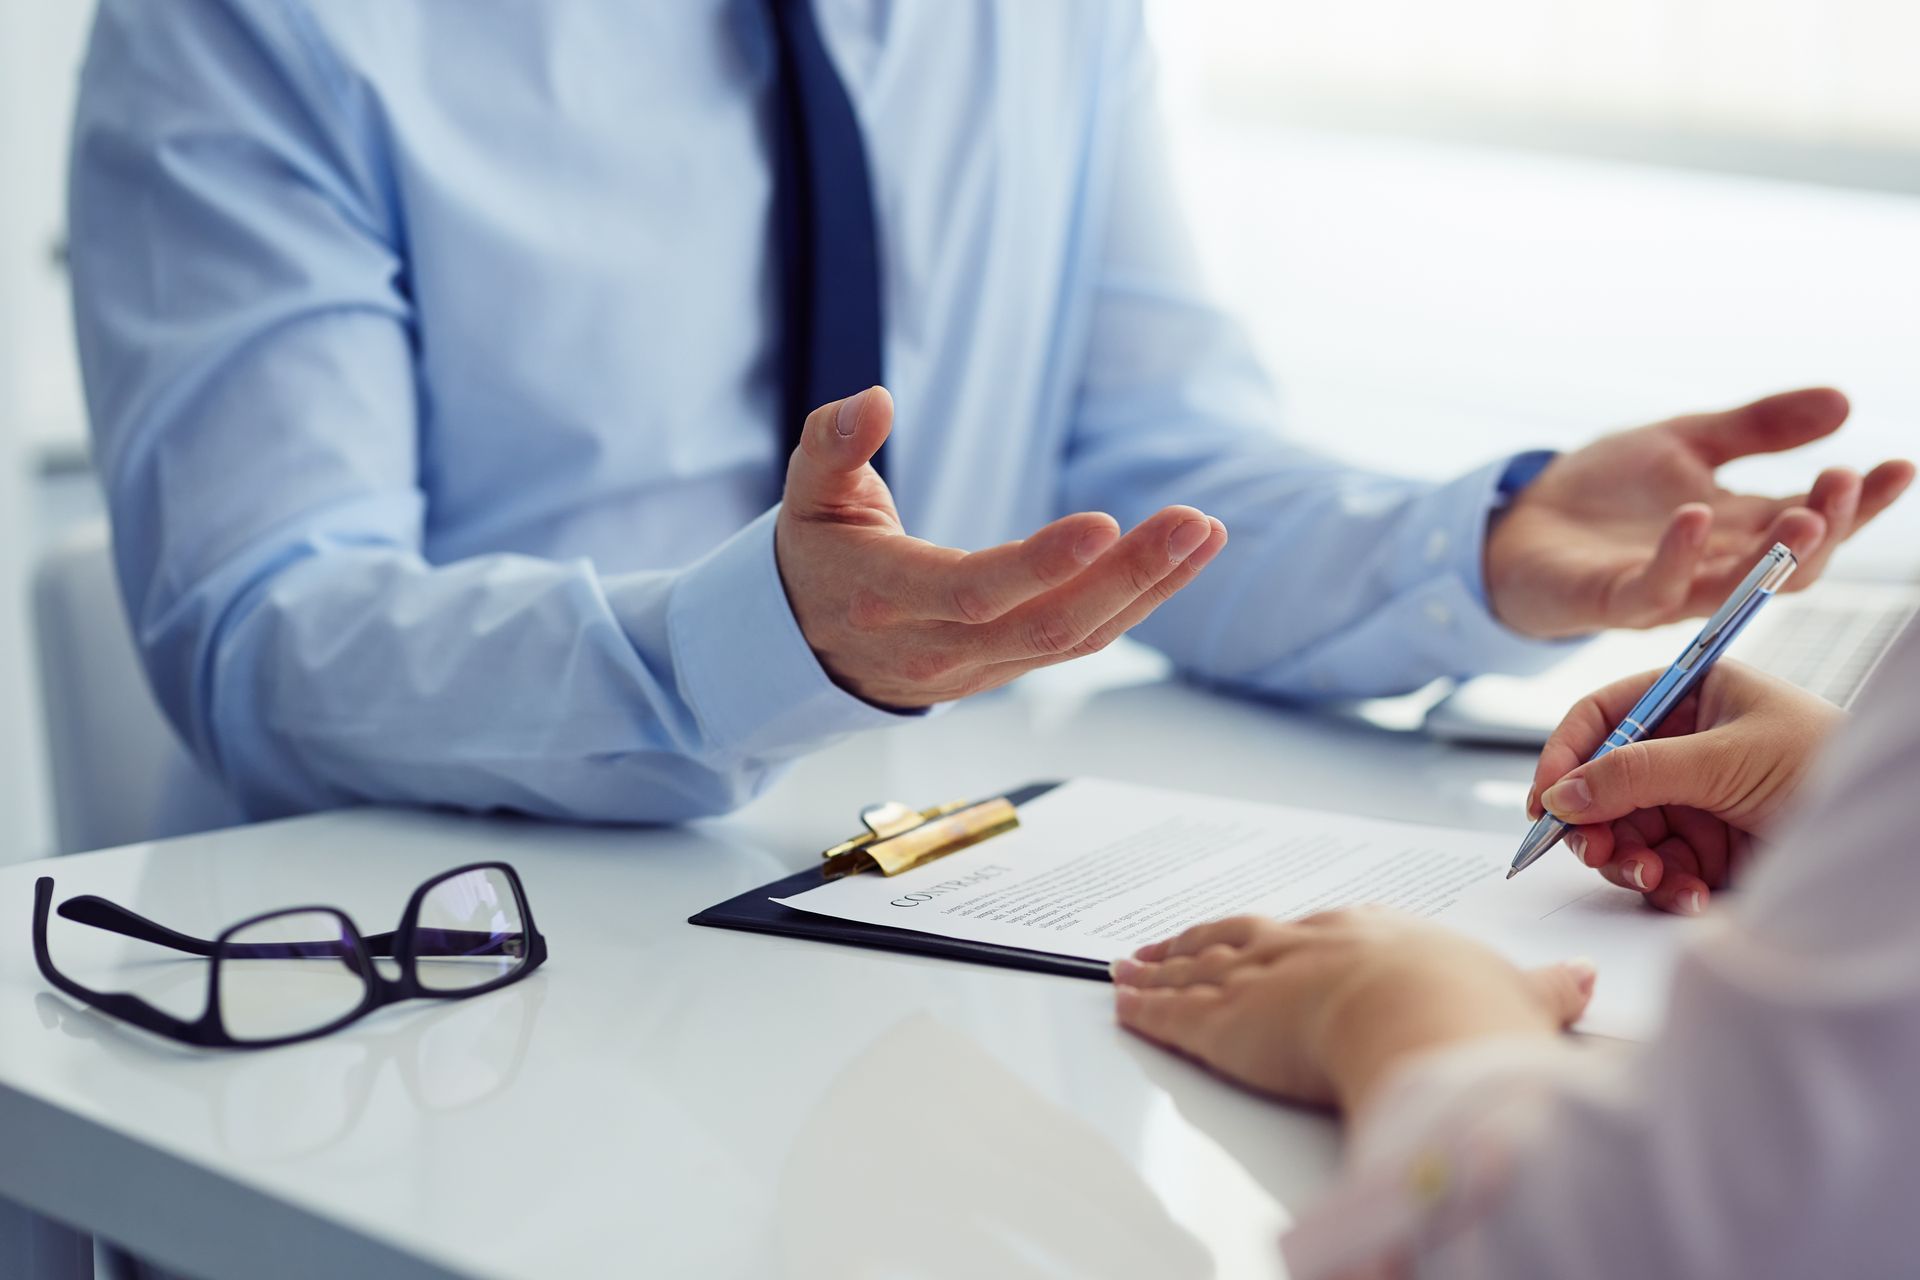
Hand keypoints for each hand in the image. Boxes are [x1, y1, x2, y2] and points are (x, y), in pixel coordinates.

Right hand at [775, 386, 1227, 706]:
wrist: (806, 652)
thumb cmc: (815, 561)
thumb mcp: (806, 495)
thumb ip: (833, 445)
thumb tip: (872, 401)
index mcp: (886, 598)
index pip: (971, 591)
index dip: (1039, 564)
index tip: (1103, 524)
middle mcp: (938, 645)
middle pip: (1045, 623)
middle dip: (1127, 576)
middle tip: (1191, 523)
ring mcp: (979, 666)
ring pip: (1075, 639)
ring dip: (1149, 589)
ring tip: (1203, 534)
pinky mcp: (1008, 667)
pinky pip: (1080, 642)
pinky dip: (1137, 603)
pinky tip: (1181, 561)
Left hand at [1113, 910, 1593, 1116]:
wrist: (1421, 1016)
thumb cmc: (1464, 1008)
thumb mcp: (1516, 993)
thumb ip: (1544, 989)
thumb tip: (1580, 980)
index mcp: (1370, 934)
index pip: (1314, 931)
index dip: (1285, 936)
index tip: (1266, 935)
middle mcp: (1305, 945)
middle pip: (1239, 937)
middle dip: (1202, 940)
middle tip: (1169, 941)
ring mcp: (1259, 978)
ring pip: (1196, 968)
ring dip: (1160, 968)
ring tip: (1130, 966)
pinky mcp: (1224, 1022)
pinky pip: (1170, 1013)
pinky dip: (1142, 1006)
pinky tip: (1120, 1002)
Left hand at [1486, 388, 1912, 637]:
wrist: (1521, 522)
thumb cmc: (1605, 492)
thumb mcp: (1686, 442)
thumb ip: (1758, 428)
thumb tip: (1843, 402)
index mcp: (1742, 528)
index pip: (1816, 519)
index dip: (1861, 501)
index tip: (1901, 466)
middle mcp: (1715, 567)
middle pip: (1792, 563)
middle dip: (1828, 528)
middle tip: (1845, 485)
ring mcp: (1666, 589)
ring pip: (1736, 588)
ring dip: (1772, 554)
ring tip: (1802, 510)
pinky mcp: (1613, 600)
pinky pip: (1653, 588)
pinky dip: (1677, 555)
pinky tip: (1695, 515)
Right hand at [1526, 661, 1842, 914]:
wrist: (1886, 837)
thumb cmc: (1825, 766)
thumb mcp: (1721, 760)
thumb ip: (1633, 773)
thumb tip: (1560, 795)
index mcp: (1690, 697)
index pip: (1602, 715)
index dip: (1565, 754)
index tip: (1545, 799)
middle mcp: (1686, 746)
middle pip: (1601, 782)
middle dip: (1594, 821)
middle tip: (1594, 850)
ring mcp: (1695, 800)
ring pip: (1623, 832)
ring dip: (1628, 860)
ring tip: (1652, 877)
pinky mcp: (1707, 850)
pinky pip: (1657, 869)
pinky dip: (1663, 886)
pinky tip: (1689, 894)